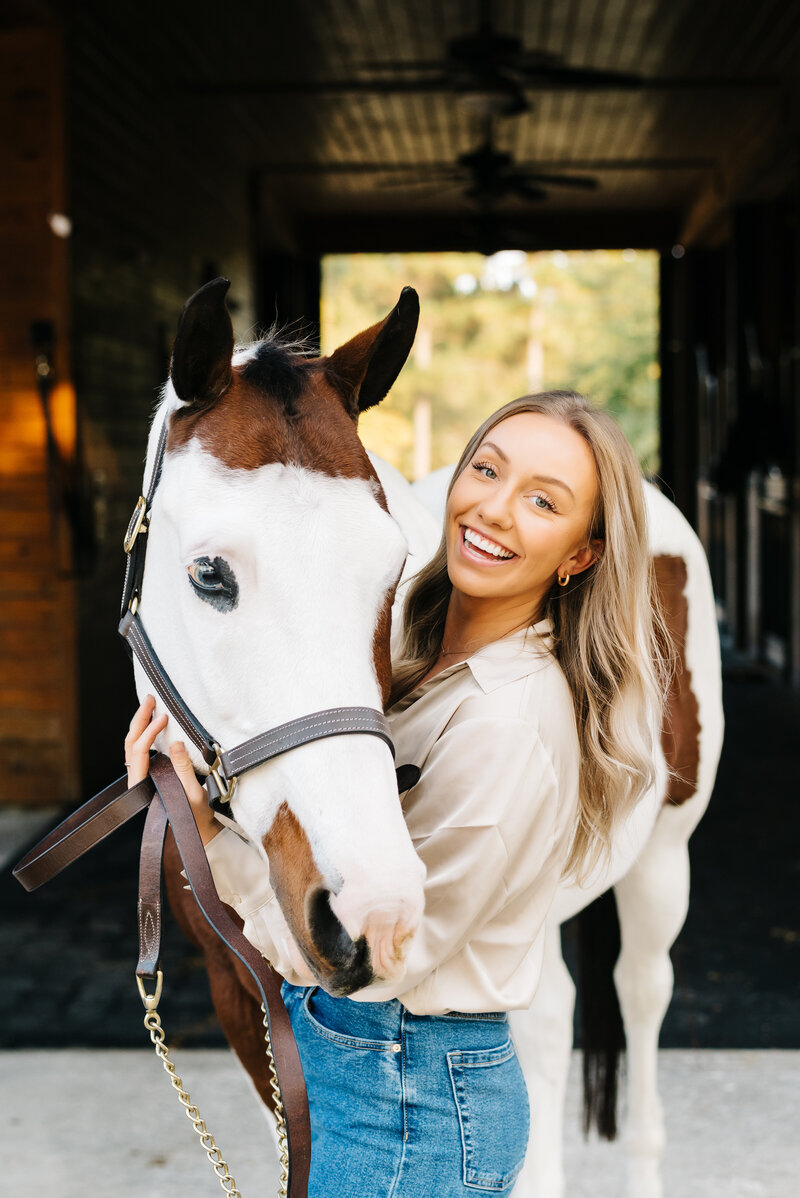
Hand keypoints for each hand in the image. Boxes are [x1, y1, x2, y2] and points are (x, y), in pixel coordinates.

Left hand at [125, 695, 221, 844]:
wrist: (195, 834)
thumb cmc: (194, 817)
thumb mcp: (192, 793)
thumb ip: (183, 768)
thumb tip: (177, 742)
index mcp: (142, 786)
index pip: (140, 751)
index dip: (151, 731)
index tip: (166, 717)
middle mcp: (137, 781)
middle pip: (130, 744)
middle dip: (139, 719)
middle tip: (150, 699)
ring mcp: (141, 777)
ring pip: (132, 747)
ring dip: (139, 724)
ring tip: (150, 705)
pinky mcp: (148, 776)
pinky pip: (140, 751)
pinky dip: (144, 733)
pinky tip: (152, 723)